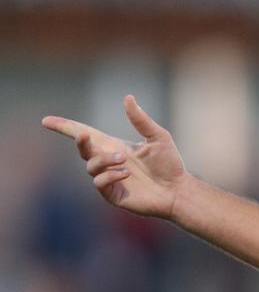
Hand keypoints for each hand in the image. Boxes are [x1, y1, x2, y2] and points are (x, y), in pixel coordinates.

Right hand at [42, 95, 188, 219]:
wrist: (178, 190)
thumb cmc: (169, 164)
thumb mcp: (158, 137)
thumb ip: (141, 120)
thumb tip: (127, 98)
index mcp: (114, 146)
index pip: (85, 134)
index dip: (65, 127)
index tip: (46, 121)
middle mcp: (108, 162)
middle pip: (83, 149)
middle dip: (80, 141)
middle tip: (84, 136)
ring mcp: (109, 178)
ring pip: (91, 166)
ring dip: (104, 160)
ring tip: (123, 160)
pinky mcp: (113, 194)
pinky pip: (100, 183)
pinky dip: (110, 175)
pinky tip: (126, 174)